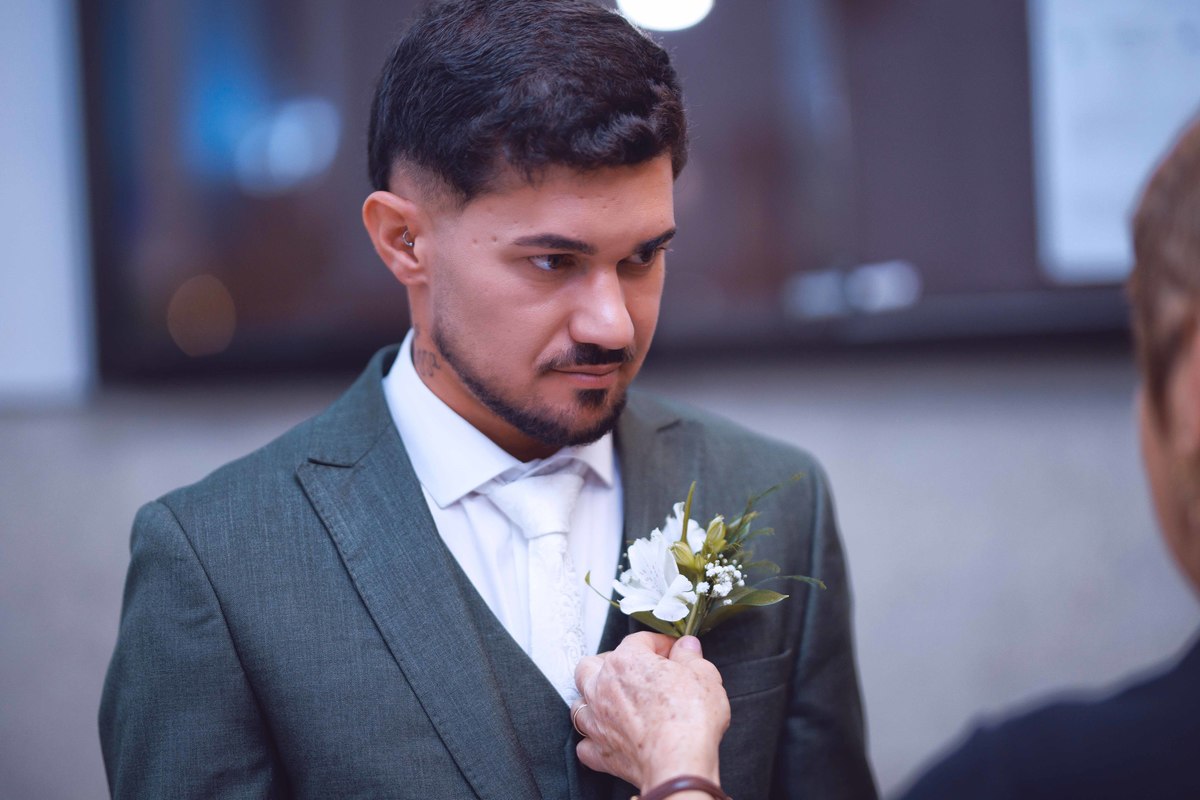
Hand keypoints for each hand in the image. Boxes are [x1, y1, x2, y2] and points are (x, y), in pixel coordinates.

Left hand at [572, 632, 729, 791]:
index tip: (672, 651)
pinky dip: (594, 740)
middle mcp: (603, 687)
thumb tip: (687, 647)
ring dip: (594, 700)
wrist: (679, 764)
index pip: (639, 640)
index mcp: (627, 661)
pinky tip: (609, 737)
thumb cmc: (689, 718)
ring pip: (580, 702)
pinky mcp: (599, 752)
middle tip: (634, 671)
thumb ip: (690, 656)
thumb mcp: (703, 675)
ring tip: (614, 702)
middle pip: (591, 665)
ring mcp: (597, 720)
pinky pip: (585, 743)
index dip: (658, 643)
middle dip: (609, 663)